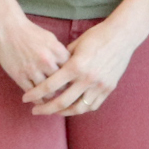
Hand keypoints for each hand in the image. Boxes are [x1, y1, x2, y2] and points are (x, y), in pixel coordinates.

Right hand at [0, 10, 70, 97]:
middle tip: (62, 93)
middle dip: (62, 89)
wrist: (8, 29)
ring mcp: (33, 70)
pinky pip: (32, 93)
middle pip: (61, 83)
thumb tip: (69, 67)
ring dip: (50, 96)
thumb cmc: (30, 33)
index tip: (70, 81)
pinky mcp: (20, 76)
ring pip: (47, 91)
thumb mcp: (51, 39)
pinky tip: (39, 98)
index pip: (71, 71)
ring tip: (51, 97)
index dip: (71, 77)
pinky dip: (37, 99)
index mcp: (57, 51)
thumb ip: (60, 53)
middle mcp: (47, 61)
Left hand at [21, 14, 144, 117]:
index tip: (25, 99)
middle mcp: (87, 79)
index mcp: (76, 66)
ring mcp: (99, 85)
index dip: (35, 94)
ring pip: (78, 108)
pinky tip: (73, 107)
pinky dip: (81, 109)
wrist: (123, 36)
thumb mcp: (76, 44)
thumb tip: (50, 69)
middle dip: (45, 108)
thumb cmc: (97, 36)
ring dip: (63, 112)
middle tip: (35, 110)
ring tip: (54, 111)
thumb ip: (63, 59)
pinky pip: (93, 105)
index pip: (50, 86)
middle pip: (61, 102)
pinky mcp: (108, 88)